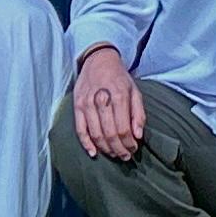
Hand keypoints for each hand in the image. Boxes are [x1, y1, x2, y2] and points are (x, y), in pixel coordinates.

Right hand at [72, 47, 147, 161]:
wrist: (98, 60)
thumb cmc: (119, 78)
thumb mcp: (135, 90)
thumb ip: (138, 113)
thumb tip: (138, 135)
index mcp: (119, 95)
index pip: (123, 128)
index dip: (129, 143)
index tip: (133, 149)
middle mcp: (102, 99)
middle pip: (110, 133)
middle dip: (118, 149)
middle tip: (124, 156)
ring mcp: (87, 103)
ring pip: (96, 134)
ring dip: (105, 149)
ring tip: (113, 154)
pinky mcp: (77, 105)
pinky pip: (80, 129)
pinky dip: (86, 143)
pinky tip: (94, 153)